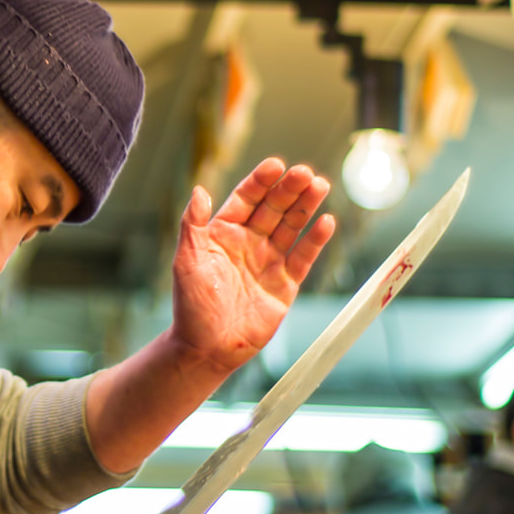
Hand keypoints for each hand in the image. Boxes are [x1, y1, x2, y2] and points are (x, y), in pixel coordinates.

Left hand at [170, 158, 334, 372]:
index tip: (275, 166)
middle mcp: (248, 243)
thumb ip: (193, 225)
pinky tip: (326, 222)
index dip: (260, 182)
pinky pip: (303, 257)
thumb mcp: (187, 261)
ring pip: (291, 227)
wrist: (206, 348)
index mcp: (223, 233)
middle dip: (288, 189)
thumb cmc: (191, 306)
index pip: (245, 199)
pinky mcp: (285, 284)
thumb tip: (199, 190)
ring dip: (305, 207)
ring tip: (320, 185)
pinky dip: (315, 240)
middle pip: (273, 208)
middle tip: (304, 173)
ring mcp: (268, 262)